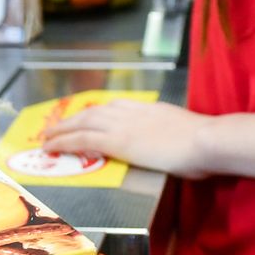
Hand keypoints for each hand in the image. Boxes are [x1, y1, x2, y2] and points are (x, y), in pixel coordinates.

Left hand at [42, 101, 215, 178]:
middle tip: (57, 127)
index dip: (97, 113)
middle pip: (94, 112)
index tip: (88, 117)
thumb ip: (174, 136)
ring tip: (48, 137)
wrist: (206, 140)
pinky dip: (64, 142)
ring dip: (62, 129)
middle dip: (73, 120)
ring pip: (82, 123)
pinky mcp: (117, 141)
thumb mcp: (187, 132)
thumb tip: (177, 146)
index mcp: (149, 109)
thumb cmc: (206, 143)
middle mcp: (132, 112)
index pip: (116, 107)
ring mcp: (123, 125)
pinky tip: (52, 147)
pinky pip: (83, 139)